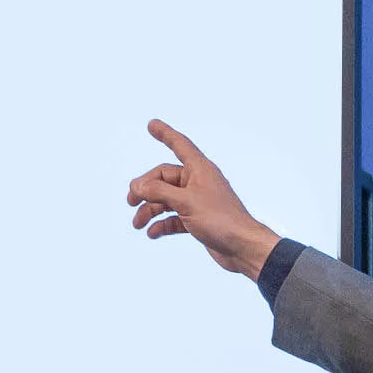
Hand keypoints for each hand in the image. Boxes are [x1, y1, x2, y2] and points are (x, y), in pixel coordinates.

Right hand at [125, 120, 280, 278]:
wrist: (242, 248)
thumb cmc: (220, 220)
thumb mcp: (185, 202)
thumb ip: (158, 191)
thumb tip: (138, 187)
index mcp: (200, 170)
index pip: (179, 145)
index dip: (165, 133)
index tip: (152, 124)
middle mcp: (198, 182)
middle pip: (164, 179)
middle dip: (145, 190)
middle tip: (130, 201)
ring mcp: (198, 201)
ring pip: (166, 200)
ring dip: (150, 210)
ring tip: (137, 224)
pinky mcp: (197, 220)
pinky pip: (174, 217)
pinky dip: (162, 224)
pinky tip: (152, 233)